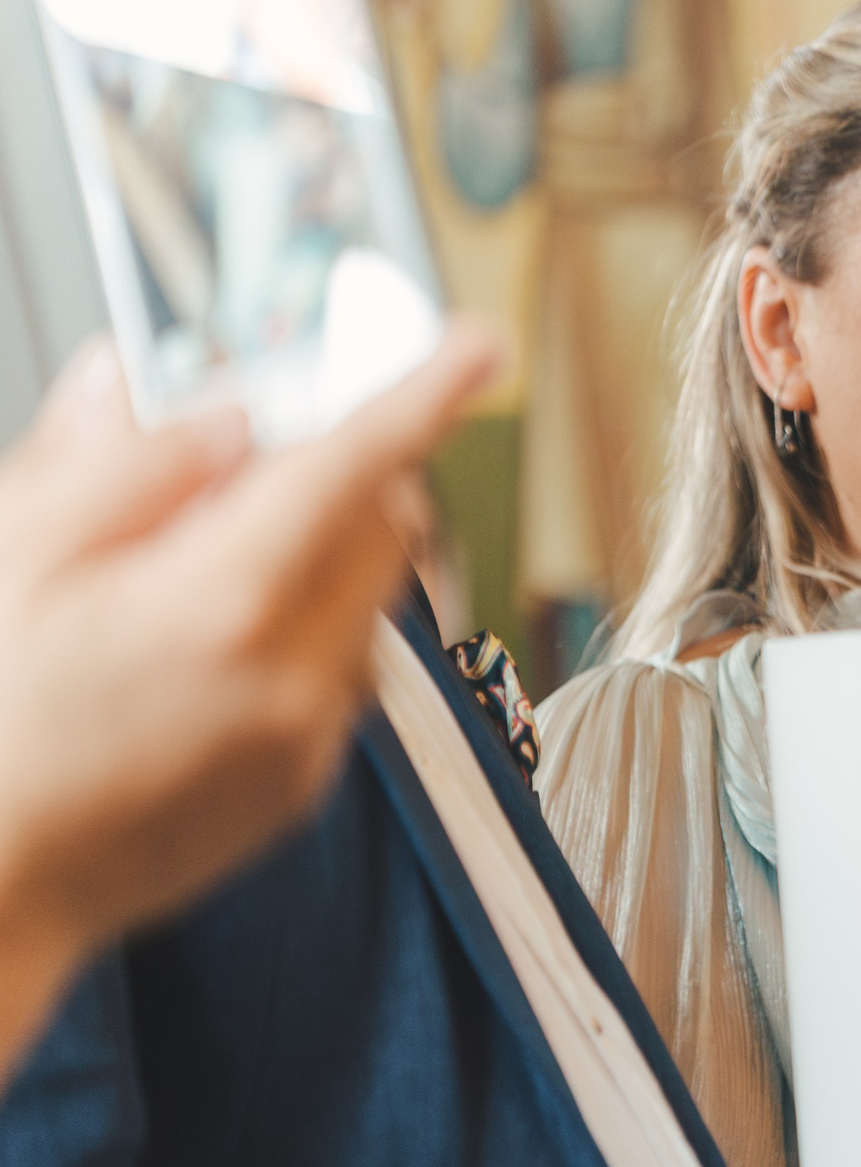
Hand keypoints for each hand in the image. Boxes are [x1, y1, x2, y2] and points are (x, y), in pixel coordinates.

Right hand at [0, 332, 495, 1071]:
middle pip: (383, 533)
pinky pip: (337, 678)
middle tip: (244, 460)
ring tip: (189, 566)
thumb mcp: (10, 557)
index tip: (479, 348)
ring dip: (319, 554)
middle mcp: (292, 680)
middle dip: (345, 473)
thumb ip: (119, 469)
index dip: (421, 395)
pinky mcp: (299, 790)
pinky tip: (196, 647)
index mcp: (223, 607)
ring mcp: (305, 743)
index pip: (355, 469)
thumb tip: (205, 409)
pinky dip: (299, 631)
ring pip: (365, 605)